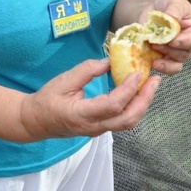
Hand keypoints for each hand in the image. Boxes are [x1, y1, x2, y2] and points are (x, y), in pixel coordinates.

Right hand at [19, 58, 158, 140]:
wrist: (36, 121)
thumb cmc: (47, 100)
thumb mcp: (63, 80)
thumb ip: (86, 70)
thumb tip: (109, 61)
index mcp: (81, 115)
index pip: (112, 105)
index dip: (127, 90)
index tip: (137, 73)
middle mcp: (93, 127)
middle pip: (127, 119)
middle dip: (144, 100)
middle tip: (155, 80)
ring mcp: (98, 130)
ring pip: (128, 122)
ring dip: (142, 103)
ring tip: (150, 84)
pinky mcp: (101, 127)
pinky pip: (122, 120)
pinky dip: (134, 106)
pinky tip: (138, 91)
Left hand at [147, 0, 190, 74]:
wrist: (152, 8)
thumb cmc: (168, 3)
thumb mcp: (174, 2)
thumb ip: (175, 11)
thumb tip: (173, 20)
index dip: (185, 42)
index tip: (173, 41)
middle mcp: (190, 45)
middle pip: (184, 54)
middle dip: (170, 50)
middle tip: (156, 42)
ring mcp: (177, 53)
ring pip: (175, 64)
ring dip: (164, 59)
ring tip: (153, 48)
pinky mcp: (165, 58)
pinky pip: (166, 68)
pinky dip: (160, 66)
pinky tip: (152, 62)